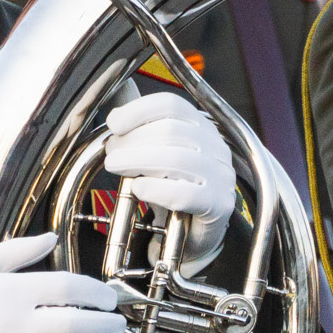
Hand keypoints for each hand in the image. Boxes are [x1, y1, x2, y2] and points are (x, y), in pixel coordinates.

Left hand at [105, 92, 235, 266]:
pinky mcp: (220, 205)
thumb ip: (138, 125)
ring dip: (138, 160)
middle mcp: (216, 146)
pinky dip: (157, 190)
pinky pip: (187, 194)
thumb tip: (118, 97)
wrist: (191, 235)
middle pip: (172, 130)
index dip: (138, 110)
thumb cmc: (171, 188)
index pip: (172, 106)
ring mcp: (221, 176)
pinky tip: (139, 189)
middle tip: (111, 154)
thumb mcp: (153, 153)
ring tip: (116, 167)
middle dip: (133, 140)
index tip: (114, 124)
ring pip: (178, 159)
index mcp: (200, 127)